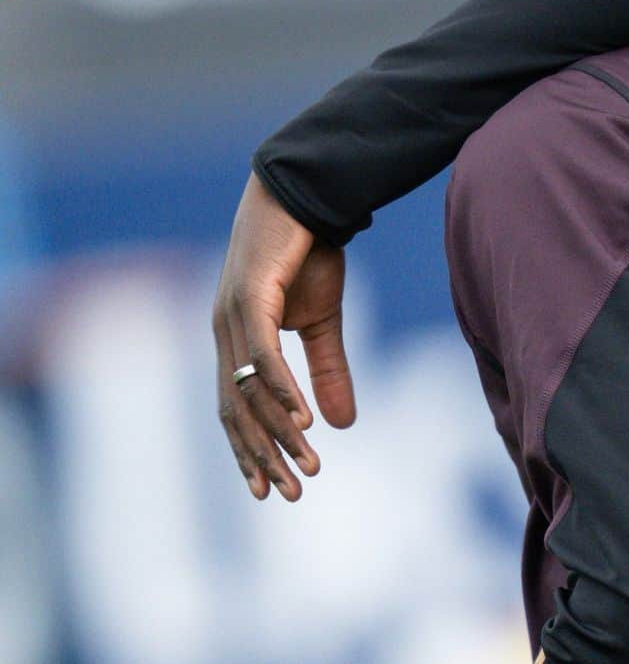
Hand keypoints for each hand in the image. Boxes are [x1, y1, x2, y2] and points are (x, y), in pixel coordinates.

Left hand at [213, 174, 356, 499]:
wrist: (307, 195)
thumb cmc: (309, 251)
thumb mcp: (324, 320)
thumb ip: (327, 370)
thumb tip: (342, 424)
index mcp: (235, 339)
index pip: (234, 408)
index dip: (250, 449)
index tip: (270, 489)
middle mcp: (224, 333)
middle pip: (235, 410)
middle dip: (262, 455)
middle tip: (288, 493)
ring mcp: (232, 315)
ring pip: (248, 391)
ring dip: (278, 431)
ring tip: (307, 463)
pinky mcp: (250, 297)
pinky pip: (262, 355)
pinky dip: (280, 390)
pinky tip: (301, 418)